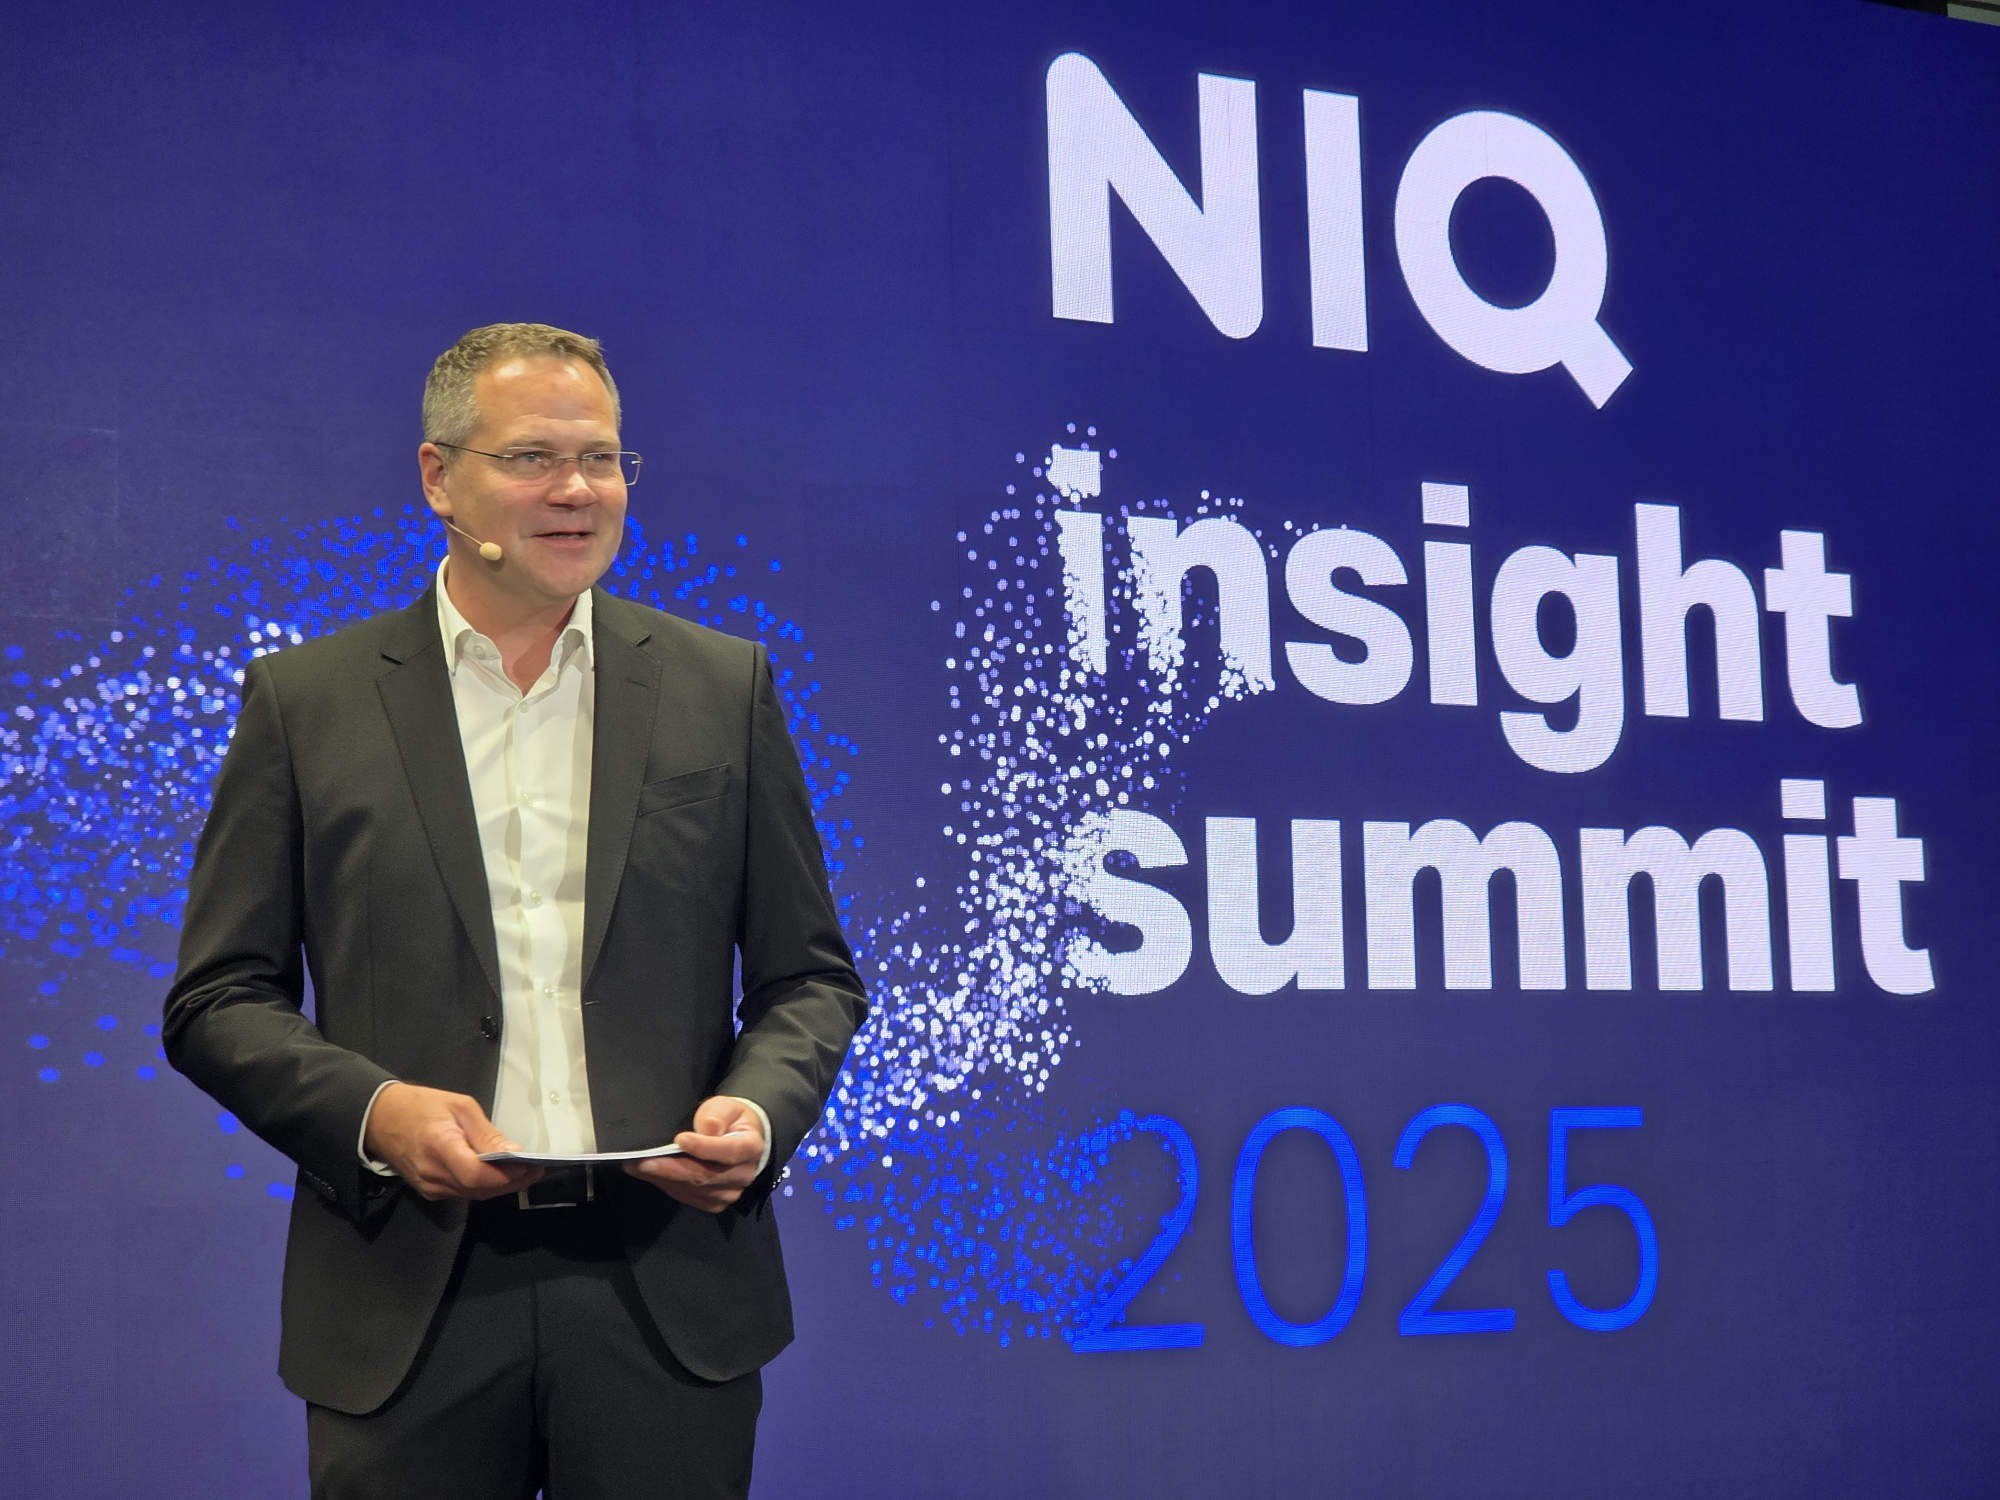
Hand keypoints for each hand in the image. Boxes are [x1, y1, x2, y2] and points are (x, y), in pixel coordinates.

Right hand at [362, 1082, 542, 1201]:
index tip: (529, 1166)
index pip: (476, 1174)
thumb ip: (486, 1133)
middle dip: (511, 1183)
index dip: (505, 1175)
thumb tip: (512, 1152)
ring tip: (522, 1172)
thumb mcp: (460, 1107)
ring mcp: (428, 1186)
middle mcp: (432, 1172)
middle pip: (478, 1189)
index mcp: (439, 1145)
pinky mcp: (429, 1191)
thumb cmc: (420, 1106)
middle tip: (535, 1171)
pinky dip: (483, 1186)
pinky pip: (462, 1193)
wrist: (381, 1119)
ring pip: (473, 1195)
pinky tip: (498, 1175)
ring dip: (499, 1186)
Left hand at [625, 1096, 765, 1212]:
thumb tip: (706, 1130)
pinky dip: (666, 1186)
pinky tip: (651, 1175)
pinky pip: (687, 1197)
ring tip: (636, 1166)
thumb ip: (717, 1115)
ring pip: (692, 1189)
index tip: (680, 1139)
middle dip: (670, 1168)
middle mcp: (742, 1175)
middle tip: (642, 1161)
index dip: (703, 1147)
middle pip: (703, 1175)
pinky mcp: (714, 1203)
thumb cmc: (731, 1120)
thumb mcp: (727, 1106)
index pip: (727, 1151)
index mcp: (750, 1148)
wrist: (741, 1141)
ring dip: (662, 1178)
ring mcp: (728, 1193)